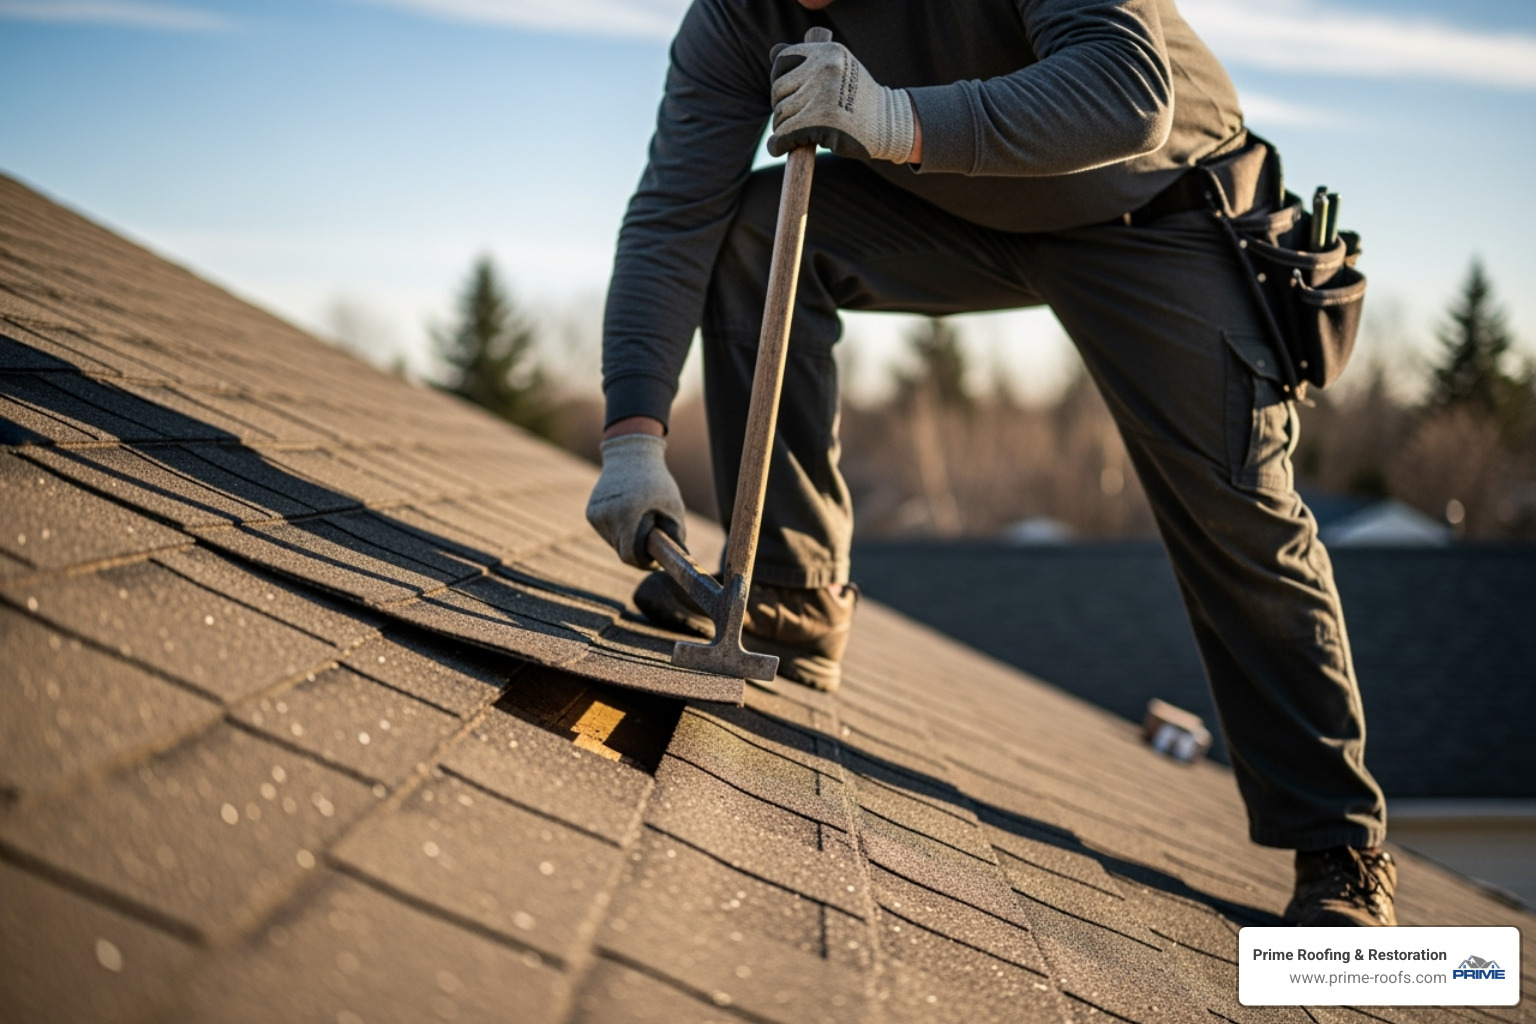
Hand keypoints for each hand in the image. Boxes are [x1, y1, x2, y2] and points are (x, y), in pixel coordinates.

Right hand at [585, 433, 686, 568]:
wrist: (630, 455)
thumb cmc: (656, 481)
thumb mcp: (673, 507)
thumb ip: (676, 535)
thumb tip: (680, 558)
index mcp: (627, 515)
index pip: (630, 556)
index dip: (643, 562)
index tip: (654, 559)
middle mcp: (607, 516)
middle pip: (622, 550)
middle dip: (637, 549)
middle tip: (651, 536)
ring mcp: (596, 515)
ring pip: (614, 542)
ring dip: (627, 538)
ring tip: (639, 518)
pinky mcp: (591, 512)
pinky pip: (607, 532)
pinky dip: (618, 529)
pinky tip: (627, 511)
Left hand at [768, 40, 914, 162]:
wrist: (889, 123)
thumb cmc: (859, 98)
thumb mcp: (839, 68)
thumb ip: (809, 61)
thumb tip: (772, 53)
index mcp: (828, 52)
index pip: (783, 61)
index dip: (779, 80)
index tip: (786, 94)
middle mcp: (825, 69)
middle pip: (779, 90)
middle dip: (781, 106)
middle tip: (791, 117)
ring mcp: (822, 96)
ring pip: (781, 114)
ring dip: (782, 127)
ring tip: (793, 132)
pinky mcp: (821, 124)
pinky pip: (786, 135)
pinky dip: (778, 145)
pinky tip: (778, 148)